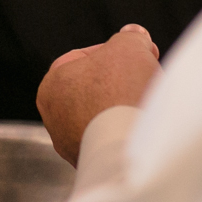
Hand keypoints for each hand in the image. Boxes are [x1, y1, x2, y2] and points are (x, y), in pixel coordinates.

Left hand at [37, 24, 161, 165]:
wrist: (127, 147)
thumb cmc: (119, 92)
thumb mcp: (128, 48)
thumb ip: (130, 38)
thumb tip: (134, 34)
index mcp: (51, 86)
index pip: (83, 59)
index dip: (115, 53)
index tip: (140, 54)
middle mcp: (54, 119)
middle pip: (96, 89)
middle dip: (124, 80)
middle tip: (150, 76)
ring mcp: (73, 146)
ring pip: (106, 116)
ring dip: (127, 107)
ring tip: (151, 102)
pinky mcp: (94, 166)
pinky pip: (115, 140)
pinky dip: (130, 132)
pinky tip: (146, 127)